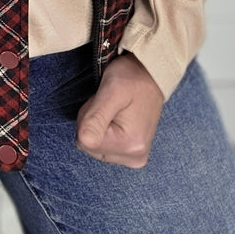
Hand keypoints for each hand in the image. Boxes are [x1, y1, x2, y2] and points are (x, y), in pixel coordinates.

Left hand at [75, 52, 163, 167]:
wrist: (150, 75)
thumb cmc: (131, 78)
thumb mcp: (112, 90)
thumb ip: (97, 117)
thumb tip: (85, 141)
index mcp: (130, 144)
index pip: (85, 142)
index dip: (87, 118)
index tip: (103, 103)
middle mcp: (135, 157)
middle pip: (89, 146)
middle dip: (92, 123)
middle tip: (108, 104)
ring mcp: (134, 158)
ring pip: (94, 147)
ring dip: (97, 126)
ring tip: (113, 109)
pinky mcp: (132, 154)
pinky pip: (104, 148)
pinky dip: (104, 131)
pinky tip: (116, 119)